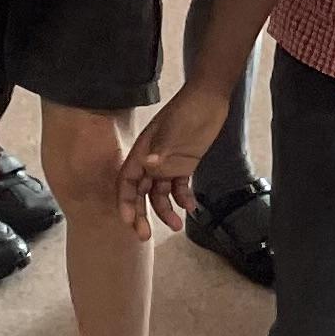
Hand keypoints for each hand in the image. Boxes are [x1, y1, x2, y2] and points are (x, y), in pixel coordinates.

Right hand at [118, 81, 228, 238]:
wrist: (209, 99)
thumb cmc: (186, 112)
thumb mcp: (173, 131)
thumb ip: (161, 151)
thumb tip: (147, 165)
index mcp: (142, 153)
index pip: (127, 183)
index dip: (125, 203)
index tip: (129, 221)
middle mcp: (151, 162)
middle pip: (141, 194)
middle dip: (141, 215)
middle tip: (145, 236)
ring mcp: (168, 165)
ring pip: (160, 194)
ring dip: (166, 211)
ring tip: (178, 226)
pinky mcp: (184, 165)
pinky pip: (180, 188)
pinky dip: (184, 199)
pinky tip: (192, 207)